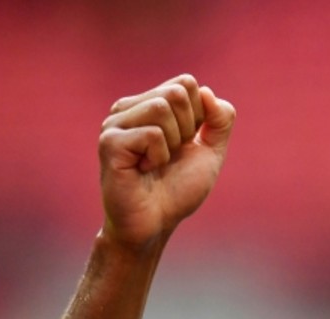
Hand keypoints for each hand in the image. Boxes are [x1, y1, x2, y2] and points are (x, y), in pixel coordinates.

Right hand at [98, 75, 235, 249]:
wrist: (157, 223)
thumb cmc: (178, 189)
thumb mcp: (211, 151)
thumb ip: (220, 120)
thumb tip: (207, 92)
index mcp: (148, 104)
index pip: (186, 84)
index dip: (198, 117)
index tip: (185, 144)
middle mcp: (127, 108)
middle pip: (176, 93)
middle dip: (187, 130)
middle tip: (170, 156)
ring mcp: (114, 123)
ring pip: (162, 109)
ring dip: (172, 144)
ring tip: (156, 163)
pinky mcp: (109, 142)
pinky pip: (152, 134)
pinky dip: (159, 157)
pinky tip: (144, 170)